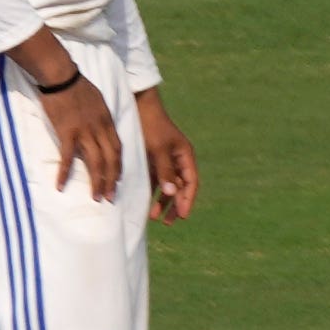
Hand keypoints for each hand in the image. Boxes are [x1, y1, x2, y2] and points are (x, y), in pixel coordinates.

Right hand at [39, 74, 122, 201]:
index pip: (118, 148)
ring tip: (96, 197)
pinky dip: (64, 172)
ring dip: (97, 181)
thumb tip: (101, 128)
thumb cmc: (77, 86)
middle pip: (110, 159)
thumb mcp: (98, 100)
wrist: (61, 76)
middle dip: (112, 180)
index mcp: (107, 121)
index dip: (119, 166)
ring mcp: (84, 131)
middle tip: (110, 197)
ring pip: (95, 162)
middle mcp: (99, 129)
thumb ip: (101, 117)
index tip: (117, 179)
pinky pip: (67, 157)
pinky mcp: (67, 132)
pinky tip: (61, 185)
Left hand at [138, 93, 199, 222]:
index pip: (191, 182)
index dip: (188, 200)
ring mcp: (165, 160)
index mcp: (185, 155)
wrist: (137, 107)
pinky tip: (146, 204)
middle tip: (169, 222)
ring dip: (162, 202)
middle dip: (175, 205)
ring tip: (154, 217)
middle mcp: (178, 159)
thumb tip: (173, 194)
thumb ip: (166, 171)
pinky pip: (155, 181)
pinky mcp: (152, 160)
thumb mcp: (159, 149)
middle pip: (181, 187)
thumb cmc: (151, 126)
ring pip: (167, 186)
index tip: (182, 216)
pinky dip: (152, 193)